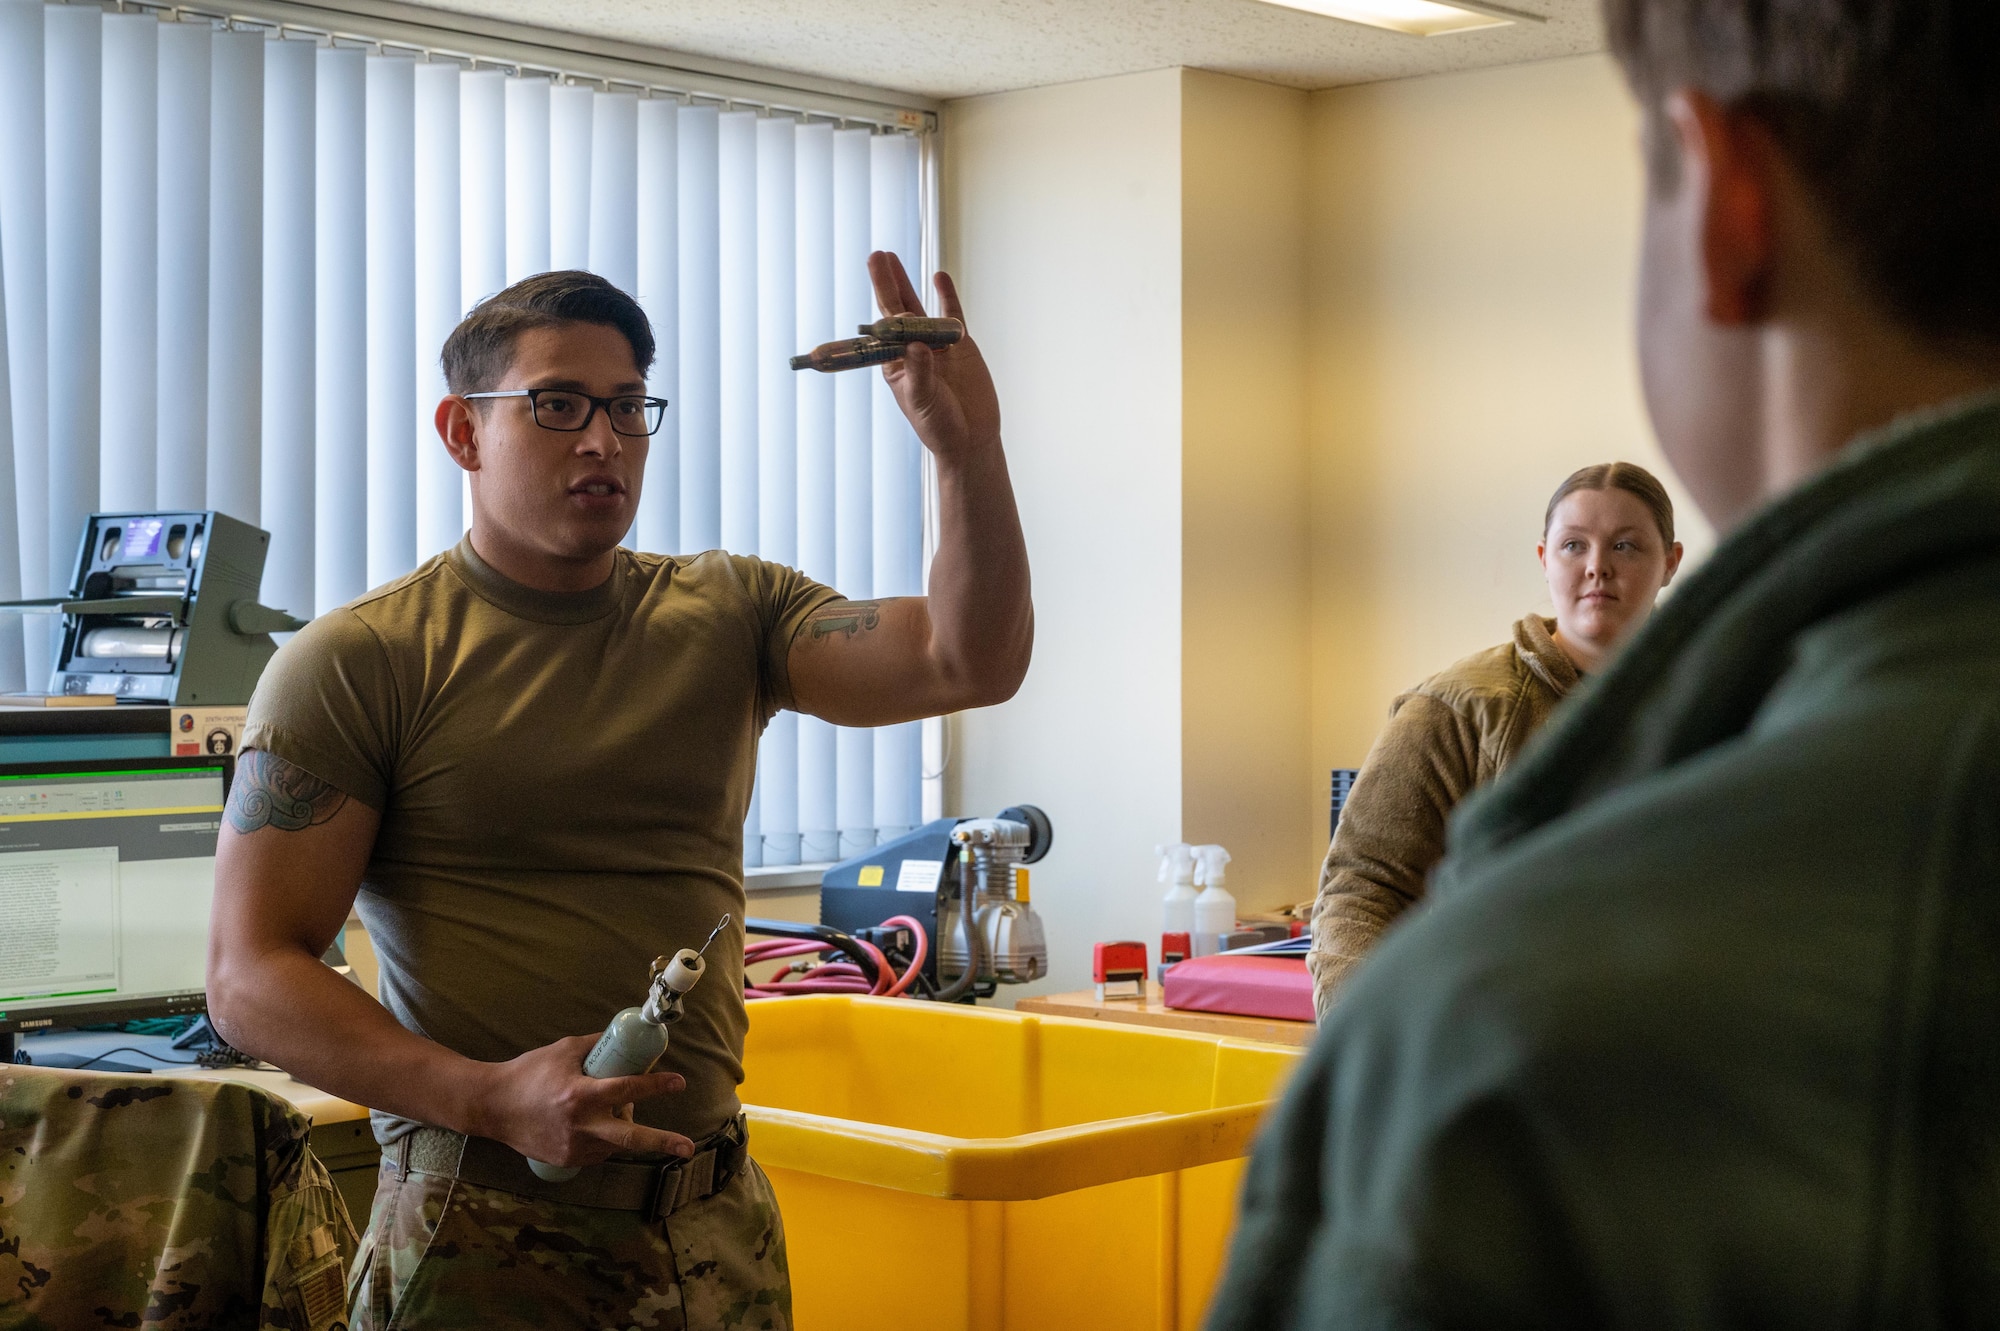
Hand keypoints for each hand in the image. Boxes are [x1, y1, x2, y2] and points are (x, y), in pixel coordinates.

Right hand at [468, 1032, 693, 1166]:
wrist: (491, 1107)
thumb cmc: (528, 1073)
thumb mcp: (564, 1051)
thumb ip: (596, 1047)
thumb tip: (626, 1041)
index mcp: (579, 1095)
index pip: (626, 1089)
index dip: (655, 1086)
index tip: (678, 1083)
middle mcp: (580, 1126)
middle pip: (630, 1138)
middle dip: (662, 1142)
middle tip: (688, 1148)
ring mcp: (573, 1147)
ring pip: (615, 1143)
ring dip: (623, 1127)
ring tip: (609, 1107)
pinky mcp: (566, 1161)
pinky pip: (598, 1152)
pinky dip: (604, 1138)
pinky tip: (592, 1122)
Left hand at [868, 252, 1001, 464]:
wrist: (972, 438)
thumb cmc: (940, 427)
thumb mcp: (925, 402)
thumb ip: (920, 374)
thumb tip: (916, 345)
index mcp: (895, 364)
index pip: (882, 329)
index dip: (877, 305)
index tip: (871, 291)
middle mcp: (912, 350)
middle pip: (896, 310)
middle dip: (886, 283)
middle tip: (876, 255)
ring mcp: (936, 345)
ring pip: (919, 308)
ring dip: (907, 283)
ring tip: (892, 258)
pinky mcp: (960, 345)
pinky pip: (952, 315)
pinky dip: (947, 296)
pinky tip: (939, 276)